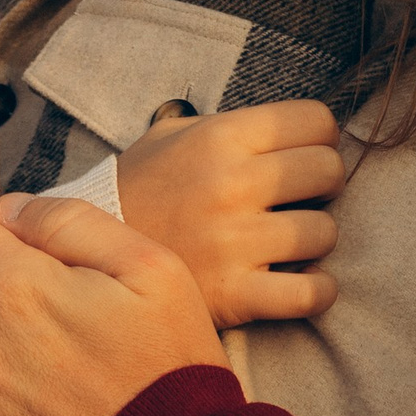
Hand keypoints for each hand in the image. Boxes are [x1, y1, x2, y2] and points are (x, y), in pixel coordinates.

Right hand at [115, 100, 340, 327]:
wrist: (85, 256)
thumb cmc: (137, 191)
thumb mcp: (169, 137)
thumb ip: (223, 123)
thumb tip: (275, 121)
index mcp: (221, 137)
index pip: (317, 120)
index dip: (319, 137)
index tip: (304, 152)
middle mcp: (232, 183)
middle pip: (329, 171)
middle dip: (322, 184)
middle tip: (299, 198)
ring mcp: (235, 241)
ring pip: (325, 232)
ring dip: (314, 240)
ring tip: (288, 242)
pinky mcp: (235, 295)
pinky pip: (312, 292)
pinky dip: (318, 290)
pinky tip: (301, 282)